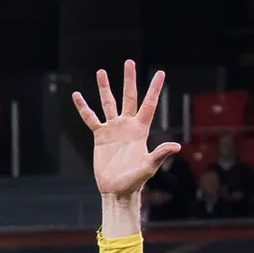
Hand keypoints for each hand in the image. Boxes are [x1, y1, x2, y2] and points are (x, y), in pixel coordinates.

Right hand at [73, 59, 179, 205]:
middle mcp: (127, 125)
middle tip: (129, 62)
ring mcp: (113, 129)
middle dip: (129, 80)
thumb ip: (160, 154)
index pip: (149, 104)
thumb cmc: (135, 181)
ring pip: (108, 103)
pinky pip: (90, 118)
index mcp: (141, 130)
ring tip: (101, 71)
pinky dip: (84, 108)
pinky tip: (77, 96)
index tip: (160, 72)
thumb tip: (176, 146)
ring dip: (105, 88)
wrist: (116, 190)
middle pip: (129, 97)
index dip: (155, 88)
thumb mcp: (149, 167)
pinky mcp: (100, 136)